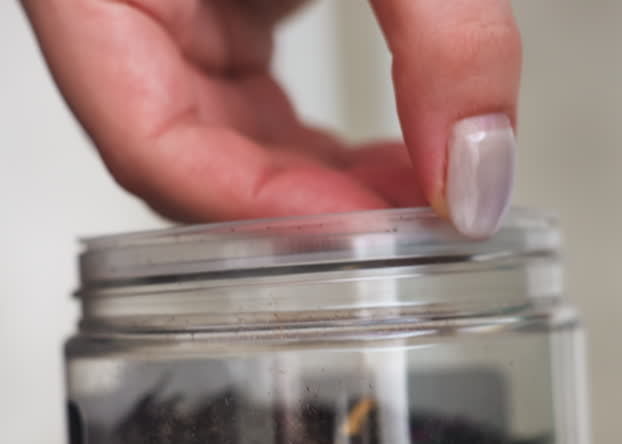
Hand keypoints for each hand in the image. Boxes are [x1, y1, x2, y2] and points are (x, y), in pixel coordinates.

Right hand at [21, 0, 521, 235]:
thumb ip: (441, 28)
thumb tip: (476, 167)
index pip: (145, 136)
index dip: (251, 208)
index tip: (360, 237)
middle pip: (188, 150)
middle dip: (300, 206)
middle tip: (408, 231)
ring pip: (225, 133)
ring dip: (320, 182)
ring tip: (415, 198)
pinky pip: (255, 93)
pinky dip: (323, 137)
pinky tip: (392, 152)